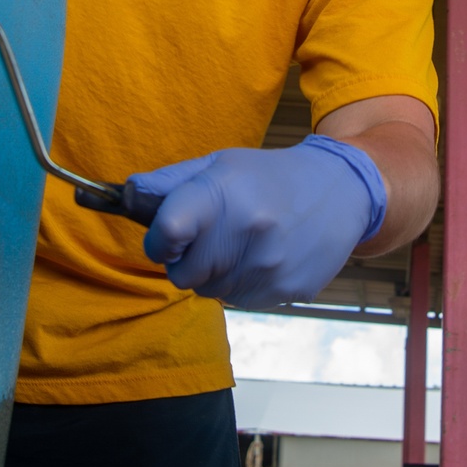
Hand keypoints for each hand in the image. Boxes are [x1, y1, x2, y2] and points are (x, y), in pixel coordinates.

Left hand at [123, 135, 387, 310]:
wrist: (341, 190)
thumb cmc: (269, 175)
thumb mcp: (221, 165)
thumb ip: (170, 182)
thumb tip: (125, 194)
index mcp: (225, 194)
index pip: (168, 233)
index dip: (160, 241)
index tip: (168, 237)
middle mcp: (248, 232)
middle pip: (183, 275)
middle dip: (188, 260)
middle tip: (214, 236)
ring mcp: (270, 266)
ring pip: (211, 293)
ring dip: (216, 274)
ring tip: (243, 243)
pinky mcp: (287, 291)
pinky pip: (241, 301)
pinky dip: (243, 284)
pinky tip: (264, 257)